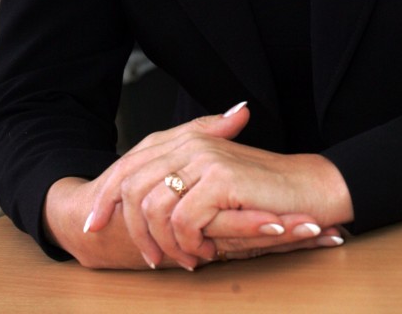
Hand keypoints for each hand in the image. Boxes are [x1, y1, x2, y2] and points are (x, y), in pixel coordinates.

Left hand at [85, 103, 352, 268]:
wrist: (310, 188)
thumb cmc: (263, 192)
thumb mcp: (214, 184)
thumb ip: (179, 183)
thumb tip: (139, 207)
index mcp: (183, 140)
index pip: (129, 165)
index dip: (106, 197)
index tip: (91, 227)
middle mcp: (189, 144)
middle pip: (130, 185)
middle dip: (129, 229)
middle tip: (150, 260)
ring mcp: (203, 159)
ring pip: (153, 208)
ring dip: (165, 244)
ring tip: (187, 260)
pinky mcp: (220, 180)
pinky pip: (183, 221)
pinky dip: (189, 244)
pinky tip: (205, 254)